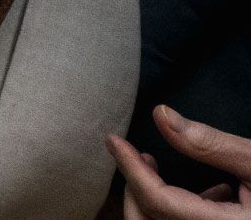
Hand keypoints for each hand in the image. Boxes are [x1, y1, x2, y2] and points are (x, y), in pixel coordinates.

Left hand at [108, 106, 250, 218]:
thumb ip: (209, 143)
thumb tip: (161, 115)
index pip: (158, 202)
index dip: (131, 169)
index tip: (114, 141)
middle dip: (133, 187)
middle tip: (130, 154)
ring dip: (152, 198)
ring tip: (154, 166)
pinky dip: (177, 208)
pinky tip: (207, 191)